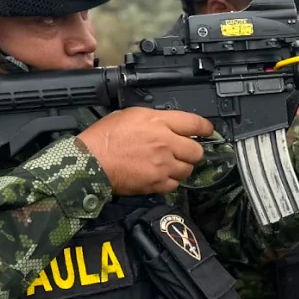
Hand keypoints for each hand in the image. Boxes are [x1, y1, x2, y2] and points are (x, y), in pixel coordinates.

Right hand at [77, 107, 212, 194]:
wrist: (90, 162)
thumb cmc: (104, 137)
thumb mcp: (130, 114)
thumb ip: (155, 119)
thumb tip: (169, 124)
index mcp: (159, 122)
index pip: (195, 123)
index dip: (206, 128)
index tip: (208, 131)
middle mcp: (165, 143)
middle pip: (197, 150)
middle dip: (192, 150)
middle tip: (183, 150)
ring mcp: (163, 165)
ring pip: (188, 169)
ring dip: (181, 167)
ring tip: (168, 164)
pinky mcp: (157, 183)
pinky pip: (175, 184)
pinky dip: (170, 181)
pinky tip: (160, 175)